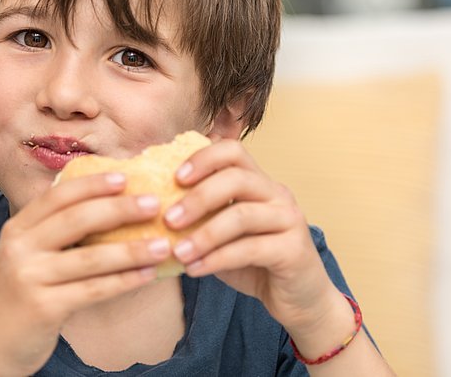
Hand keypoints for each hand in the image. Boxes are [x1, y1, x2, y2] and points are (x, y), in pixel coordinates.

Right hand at [0, 173, 171, 375]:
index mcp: (17, 229)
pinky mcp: (44, 308)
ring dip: (132, 249)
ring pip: (91, 258)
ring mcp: (30, 278)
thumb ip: (53, 234)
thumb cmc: (17, 297)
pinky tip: (148, 274)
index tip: (124, 177)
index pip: (57, 196)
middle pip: (77, 219)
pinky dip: (125, 281)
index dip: (92, 184)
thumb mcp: (25, 257)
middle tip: (154, 203)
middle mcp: (20, 249)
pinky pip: (94, 290)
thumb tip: (107, 209)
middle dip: (119, 208)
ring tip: (163, 244)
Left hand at [164, 139, 342, 336]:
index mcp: (258, 183)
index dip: (204, 158)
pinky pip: (251, 249)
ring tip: (178, 252)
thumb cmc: (253, 263)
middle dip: (198, 198)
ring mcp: (289, 220)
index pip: (233, 151)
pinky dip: (217, 259)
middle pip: (237, 178)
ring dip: (204, 234)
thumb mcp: (222, 235)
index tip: (175, 178)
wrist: (297, 299)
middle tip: (169, 220)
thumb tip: (152, 209)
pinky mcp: (294, 250)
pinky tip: (194, 270)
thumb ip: (200, 218)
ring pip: (242, 215)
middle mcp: (277, 194)